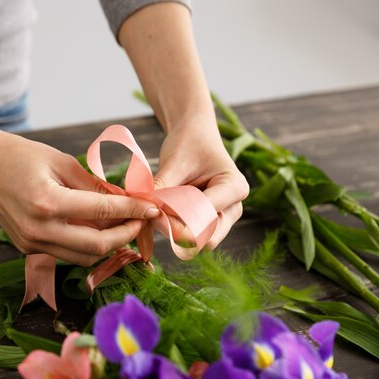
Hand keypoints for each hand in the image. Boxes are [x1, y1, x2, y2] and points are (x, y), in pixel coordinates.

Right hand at [0, 128, 160, 265]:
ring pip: (82, 257)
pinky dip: (86, 245)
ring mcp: (30, 243)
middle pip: (96, 248)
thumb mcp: (61, 161)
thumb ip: (93, 184)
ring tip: (123, 226)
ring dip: (108, 245)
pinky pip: (65, 253)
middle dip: (126, 236)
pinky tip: (97, 229)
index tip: (153, 209)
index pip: (102, 214)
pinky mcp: (26, 248)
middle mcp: (38, 230)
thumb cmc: (18, 154)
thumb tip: (123, 200)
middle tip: (141, 222)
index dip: (133, 211)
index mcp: (48, 203)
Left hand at [154, 114, 248, 248]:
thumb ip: (161, 188)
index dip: (177, 219)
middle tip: (153, 215)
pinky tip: (162, 214)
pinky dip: (176, 230)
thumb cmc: (187, 144)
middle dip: (178, 232)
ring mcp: (225, 217)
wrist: (194, 136)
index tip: (152, 210)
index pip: (205, 217)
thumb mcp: (174, 163)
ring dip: (176, 232)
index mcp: (234, 188)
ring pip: (199, 241)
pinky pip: (193, 236)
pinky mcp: (212, 222)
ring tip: (158, 211)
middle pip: (206, 238)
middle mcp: (234, 207)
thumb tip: (143, 208)